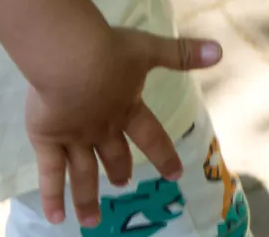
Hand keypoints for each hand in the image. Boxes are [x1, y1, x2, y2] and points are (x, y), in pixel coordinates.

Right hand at [24, 27, 221, 226]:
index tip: (175, 175)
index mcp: (128, 109)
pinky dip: (53, 197)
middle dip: (120, 170)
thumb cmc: (110, 51)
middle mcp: (103, 129)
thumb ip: (183, 53)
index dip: (164, 155)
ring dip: (88, 198)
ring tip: (92, 221)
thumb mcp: (150, 48)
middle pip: (114, 155)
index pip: (152, 137)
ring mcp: (75, 138)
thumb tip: (220, 51)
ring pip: (83, 174)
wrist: (71, 58)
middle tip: (123, 183)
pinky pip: (50, 174)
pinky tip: (56, 218)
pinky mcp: (47, 140)